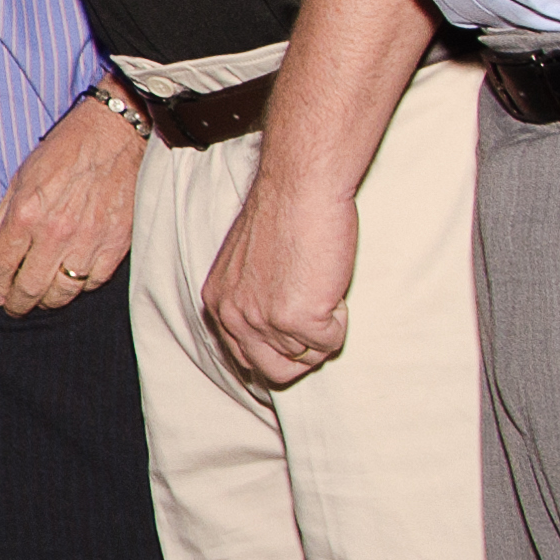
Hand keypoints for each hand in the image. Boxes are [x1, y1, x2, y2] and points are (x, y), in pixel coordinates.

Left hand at [0, 96, 144, 318]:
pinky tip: (73, 282)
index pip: (3, 265)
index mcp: (26, 214)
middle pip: (30, 287)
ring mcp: (88, 241)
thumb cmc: (66, 149)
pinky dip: (81, 287)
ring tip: (41, 300)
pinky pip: (94, 281)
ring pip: (63, 292)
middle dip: (17, 303)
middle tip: (13, 307)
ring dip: (48, 302)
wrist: (115, 134)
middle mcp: (55, 233)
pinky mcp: (116, 244)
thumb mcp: (22, 177)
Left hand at [200, 166, 359, 387]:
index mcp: (219, 303)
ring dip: (325, 328)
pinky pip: (331, 342)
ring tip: (323, 287)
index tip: (297, 334)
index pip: (244, 356)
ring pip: (308, 355)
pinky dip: (340, 321)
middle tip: (320, 322)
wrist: (300, 189)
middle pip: (273, 370)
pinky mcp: (296, 319)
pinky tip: (332, 286)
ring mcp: (263, 321)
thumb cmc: (285, 215)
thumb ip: (252, 297)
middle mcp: (233, 317)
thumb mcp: (248, 264)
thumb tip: (273, 330)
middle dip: (303, 355)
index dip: (278, 350)